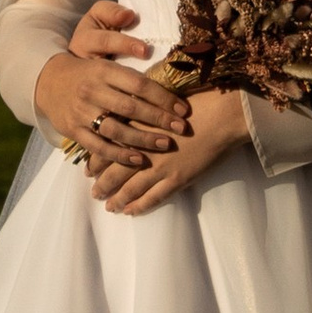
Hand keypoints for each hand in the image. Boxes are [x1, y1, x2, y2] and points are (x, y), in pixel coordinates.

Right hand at [35, 5, 190, 159]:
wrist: (47, 82)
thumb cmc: (86, 70)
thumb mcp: (101, 54)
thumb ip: (126, 54)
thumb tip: (145, 32)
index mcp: (103, 70)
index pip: (138, 84)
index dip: (163, 97)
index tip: (184, 108)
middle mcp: (92, 91)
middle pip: (131, 108)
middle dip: (160, 119)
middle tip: (182, 128)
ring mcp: (82, 113)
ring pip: (117, 130)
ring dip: (144, 139)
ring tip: (166, 144)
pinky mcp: (75, 131)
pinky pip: (100, 147)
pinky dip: (120, 155)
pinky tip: (140, 160)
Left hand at [90, 84, 250, 213]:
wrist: (223, 115)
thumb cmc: (196, 101)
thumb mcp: (161, 100)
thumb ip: (143, 109)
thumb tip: (130, 111)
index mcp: (138, 127)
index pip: (109, 147)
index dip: (97, 160)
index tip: (88, 168)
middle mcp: (144, 148)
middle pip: (115, 170)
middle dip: (102, 183)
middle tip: (94, 192)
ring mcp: (160, 166)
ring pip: (131, 188)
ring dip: (117, 198)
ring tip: (109, 206)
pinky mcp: (177, 178)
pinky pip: (153, 197)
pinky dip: (140, 205)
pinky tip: (130, 211)